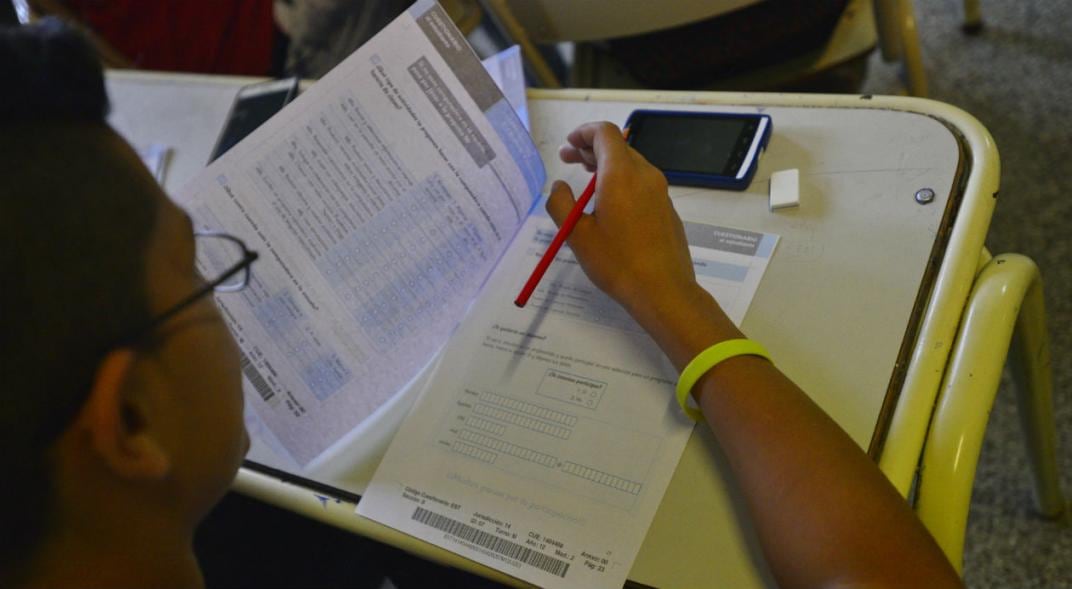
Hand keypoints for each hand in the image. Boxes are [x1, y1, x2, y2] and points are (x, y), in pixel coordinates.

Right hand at [547, 122, 701, 320]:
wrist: (663, 290)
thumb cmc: (617, 263)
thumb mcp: (577, 235)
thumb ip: (561, 204)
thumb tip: (559, 187)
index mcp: (621, 174)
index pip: (605, 133)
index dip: (583, 132)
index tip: (568, 145)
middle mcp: (645, 175)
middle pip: (618, 147)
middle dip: (591, 149)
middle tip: (568, 160)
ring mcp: (660, 192)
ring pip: (631, 165)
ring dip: (606, 166)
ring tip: (586, 180)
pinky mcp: (666, 208)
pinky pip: (641, 184)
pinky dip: (622, 181)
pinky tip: (610, 205)